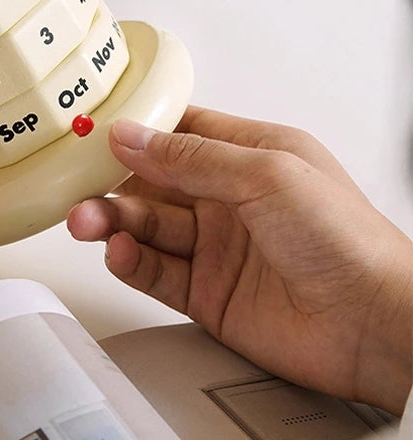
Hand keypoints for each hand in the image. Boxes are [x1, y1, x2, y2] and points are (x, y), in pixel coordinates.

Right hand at [68, 106, 412, 414]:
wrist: (375, 326)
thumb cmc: (346, 239)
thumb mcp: (266, 174)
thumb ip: (191, 156)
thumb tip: (132, 135)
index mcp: (248, 156)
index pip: (178, 133)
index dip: (136, 131)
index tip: (94, 131)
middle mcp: (228, 199)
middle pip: (152, 182)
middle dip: (112, 182)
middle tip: (80, 185)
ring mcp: (216, 247)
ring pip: (147, 226)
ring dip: (113, 221)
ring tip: (87, 221)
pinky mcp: (207, 293)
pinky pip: (155, 271)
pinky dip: (131, 261)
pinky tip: (121, 253)